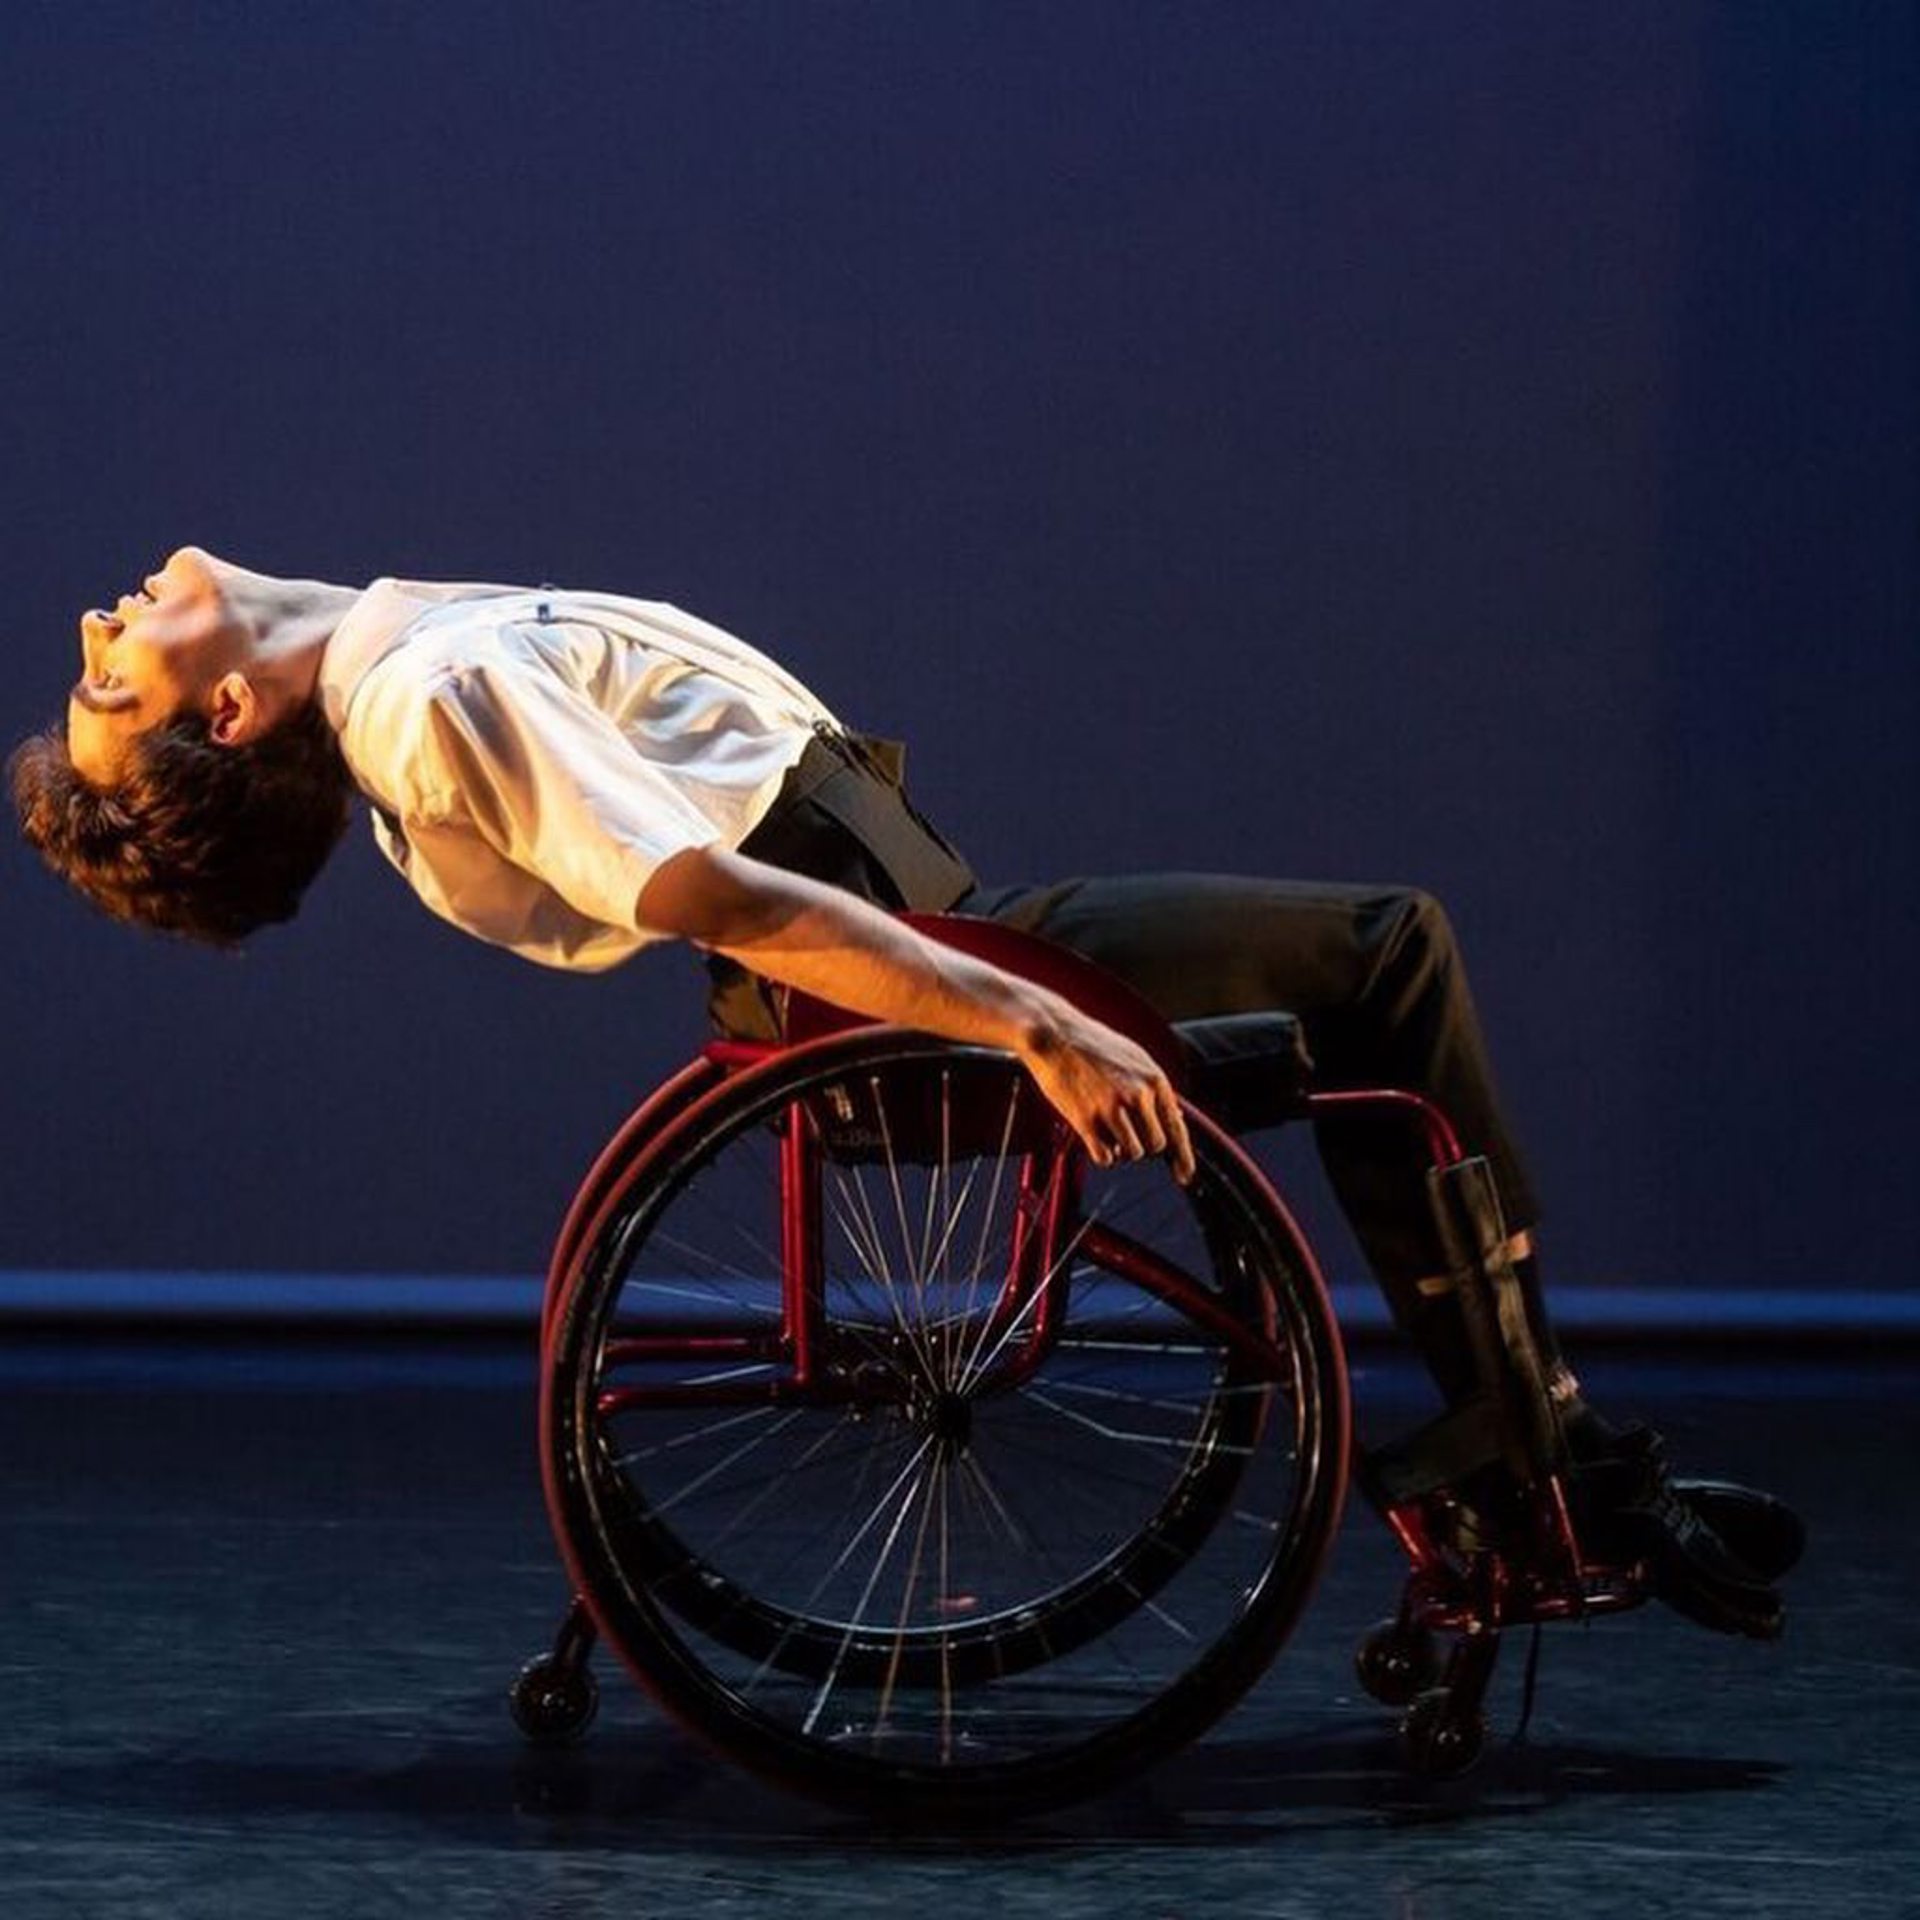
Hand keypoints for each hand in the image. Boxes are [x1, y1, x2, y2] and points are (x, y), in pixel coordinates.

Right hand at [1018, 1006, 1196, 1184]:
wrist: (1054, 1034)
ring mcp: (1111, 1107)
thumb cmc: (1093, 1045)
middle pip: (1156, 1146)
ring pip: (1132, 1154)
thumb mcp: (1135, 1058)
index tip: (1184, 1176)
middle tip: (1126, 1133)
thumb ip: (1155, 1088)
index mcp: (1154, 1079)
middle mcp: (1138, 1094)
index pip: (1178, 1128)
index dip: (1184, 1157)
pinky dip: (1102, 1154)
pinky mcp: (1085, 1119)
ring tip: (1108, 1131)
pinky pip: (1105, 1157)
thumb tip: (1176, 1117)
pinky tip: (1095, 1139)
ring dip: (1122, 1150)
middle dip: (1143, 1146)